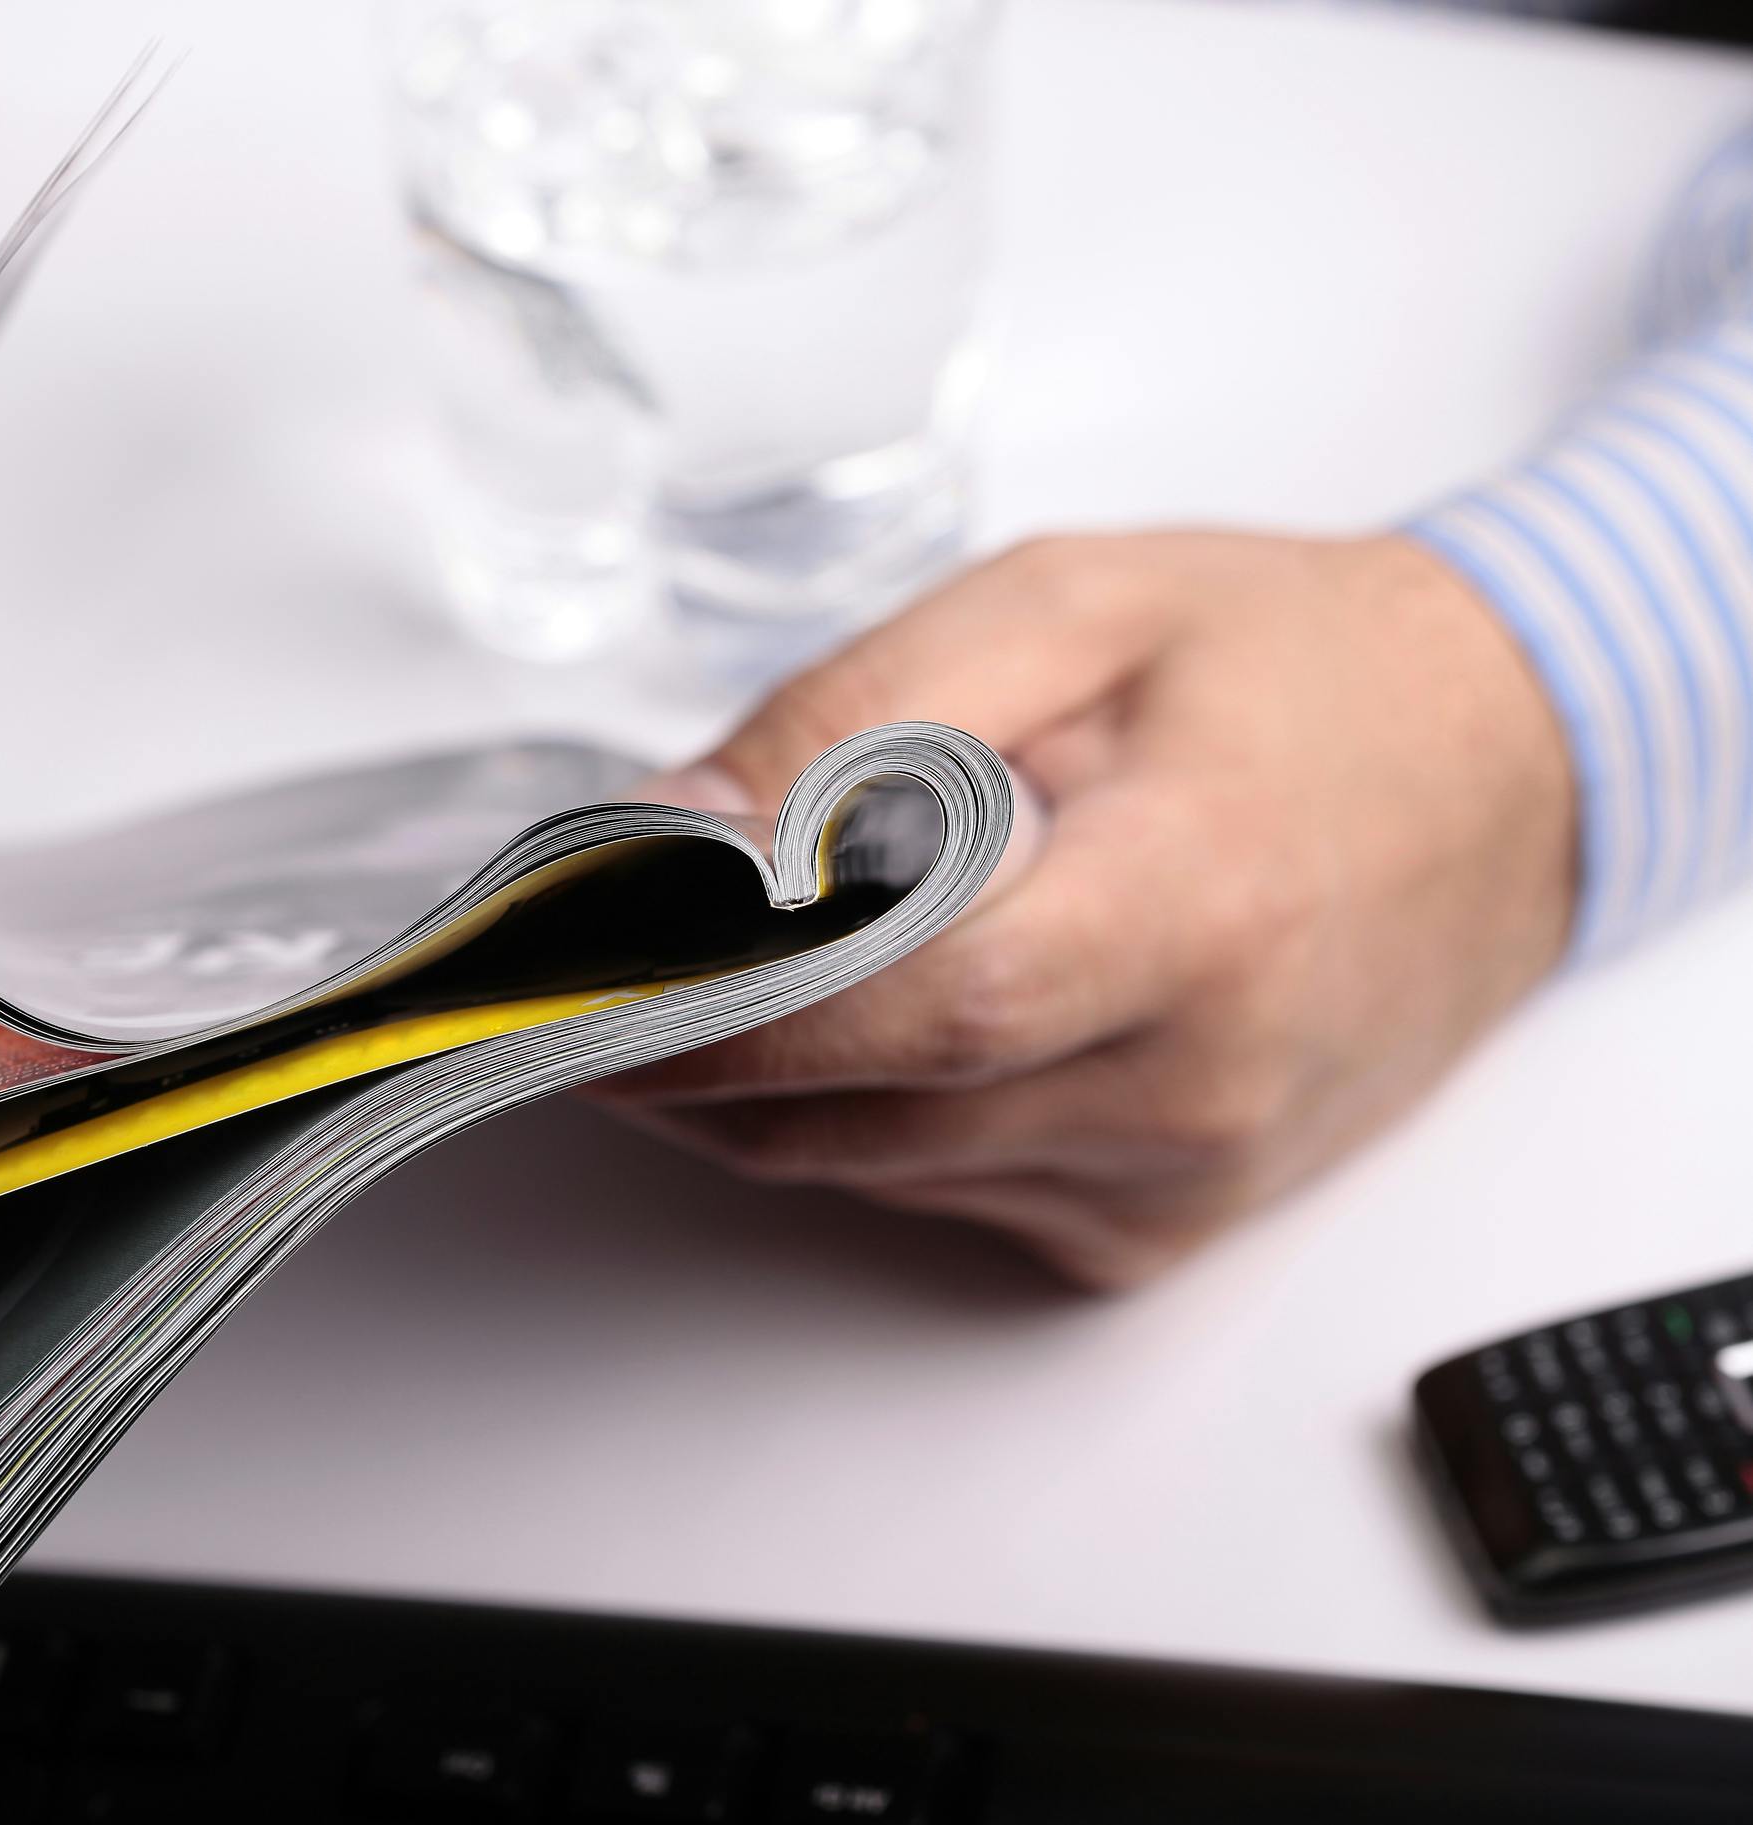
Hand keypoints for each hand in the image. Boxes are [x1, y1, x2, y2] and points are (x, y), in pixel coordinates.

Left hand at [603, 531, 1577, 1287]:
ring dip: (749, 1084)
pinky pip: (939, 1190)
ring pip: (870, 1166)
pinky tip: (850, 1015)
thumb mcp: (1070, 606)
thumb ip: (859, 711)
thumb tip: (677, 827)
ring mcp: (1183, 1177)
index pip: (908, 1010)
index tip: (569, 983)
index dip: (715, 1012)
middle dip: (676, 1053)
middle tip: (561, 972)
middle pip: (855, 1115)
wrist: (1508, 779)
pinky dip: (858, 1112)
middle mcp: (1197, 1080)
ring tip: (679, 971)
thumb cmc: (1297, 673)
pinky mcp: (1159, 1227)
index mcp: (1194, 905)